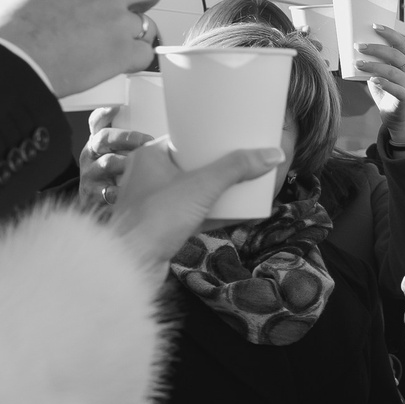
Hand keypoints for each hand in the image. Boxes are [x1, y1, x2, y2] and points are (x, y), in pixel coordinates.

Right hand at [0, 0, 167, 98]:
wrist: (11, 65)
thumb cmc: (6, 33)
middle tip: (134, 6)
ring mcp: (117, 22)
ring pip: (150, 24)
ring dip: (137, 33)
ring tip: (117, 41)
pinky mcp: (121, 53)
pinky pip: (145, 54)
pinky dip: (134, 60)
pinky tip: (120, 62)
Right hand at [76, 117, 154, 216]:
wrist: (94, 203)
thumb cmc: (112, 175)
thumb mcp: (117, 156)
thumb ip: (132, 146)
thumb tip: (167, 140)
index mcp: (97, 142)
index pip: (96, 123)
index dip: (104, 114)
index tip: (117, 107)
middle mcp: (90, 154)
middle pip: (103, 138)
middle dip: (127, 137)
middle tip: (148, 142)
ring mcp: (90, 173)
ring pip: (108, 162)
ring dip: (128, 162)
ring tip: (145, 165)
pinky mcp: (93, 193)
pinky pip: (109, 189)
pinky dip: (123, 189)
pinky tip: (135, 190)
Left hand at [106, 141, 286, 267]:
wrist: (132, 265)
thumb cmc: (155, 219)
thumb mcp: (201, 186)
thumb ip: (236, 169)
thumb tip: (272, 155)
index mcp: (150, 155)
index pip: (184, 138)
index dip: (210, 138)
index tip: (234, 139)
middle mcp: (149, 175)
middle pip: (192, 164)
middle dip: (219, 167)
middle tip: (245, 162)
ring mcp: (155, 202)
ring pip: (193, 190)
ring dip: (218, 191)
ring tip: (245, 186)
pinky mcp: (163, 226)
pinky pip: (193, 213)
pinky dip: (214, 213)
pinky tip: (239, 214)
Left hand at [357, 28, 404, 149]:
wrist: (395, 115)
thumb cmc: (384, 90)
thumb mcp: (378, 73)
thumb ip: (370, 62)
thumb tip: (349, 48)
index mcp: (404, 61)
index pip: (400, 42)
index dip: (389, 32)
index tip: (374, 25)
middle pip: (396, 54)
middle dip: (376, 48)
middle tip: (358, 46)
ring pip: (393, 71)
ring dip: (374, 66)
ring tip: (358, 64)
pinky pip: (396, 89)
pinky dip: (384, 83)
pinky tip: (372, 80)